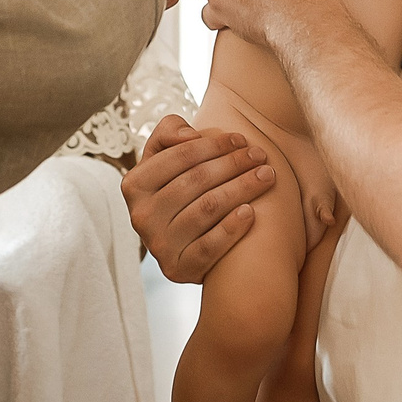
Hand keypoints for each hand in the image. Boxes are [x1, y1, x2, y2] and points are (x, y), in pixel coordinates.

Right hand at [121, 116, 277, 282]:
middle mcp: (140, 216)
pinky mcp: (177, 269)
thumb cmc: (181, 187)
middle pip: (196, 181)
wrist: (184, 241)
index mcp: (135, 184)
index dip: (214, 144)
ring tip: (266, 176)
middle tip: (261, 155)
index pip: (180, 155)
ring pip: (206, 209)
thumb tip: (190, 136)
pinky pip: (208, 247)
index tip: (241, 138)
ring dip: (241, 188)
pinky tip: (252, 212)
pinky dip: (231, 228)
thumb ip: (170, 132)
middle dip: (233, 164)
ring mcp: (158, 245)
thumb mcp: (165, 157)